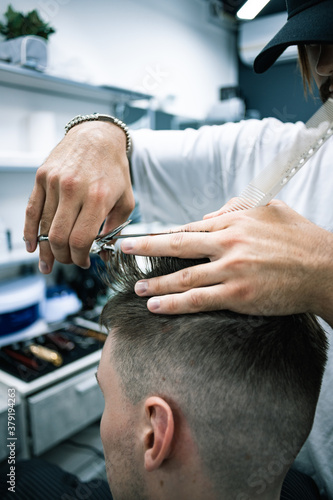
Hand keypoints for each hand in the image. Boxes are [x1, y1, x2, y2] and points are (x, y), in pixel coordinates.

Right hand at [24, 121, 134, 272]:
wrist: (97, 136)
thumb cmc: (113, 169)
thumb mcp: (125, 199)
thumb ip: (116, 229)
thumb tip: (106, 255)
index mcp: (97, 197)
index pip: (81, 239)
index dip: (80, 258)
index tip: (84, 263)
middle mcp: (74, 189)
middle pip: (59, 237)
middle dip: (63, 257)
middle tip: (68, 262)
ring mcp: (55, 182)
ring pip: (44, 226)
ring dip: (45, 250)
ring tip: (47, 263)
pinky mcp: (42, 177)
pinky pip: (32, 210)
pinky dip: (29, 231)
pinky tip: (31, 246)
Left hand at [120, 200, 332, 324]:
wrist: (324, 268)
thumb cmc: (300, 238)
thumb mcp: (270, 209)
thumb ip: (236, 208)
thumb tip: (209, 216)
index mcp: (233, 223)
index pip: (189, 228)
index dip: (163, 234)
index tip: (145, 238)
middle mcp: (227, 243)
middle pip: (176, 246)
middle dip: (145, 248)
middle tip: (123, 250)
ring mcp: (231, 270)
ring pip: (182, 277)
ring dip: (155, 283)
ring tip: (137, 287)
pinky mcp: (238, 294)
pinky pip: (197, 299)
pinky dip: (173, 303)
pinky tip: (157, 306)